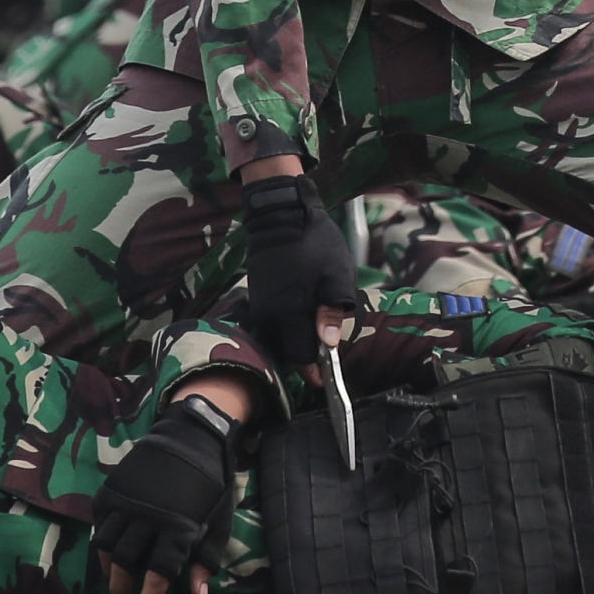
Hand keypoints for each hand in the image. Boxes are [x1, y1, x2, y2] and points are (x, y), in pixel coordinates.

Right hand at [95, 390, 239, 593]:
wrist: (190, 438)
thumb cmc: (210, 485)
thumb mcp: (218, 523)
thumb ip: (206, 560)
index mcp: (178, 530)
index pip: (158, 575)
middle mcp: (148, 519)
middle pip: (126, 564)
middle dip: (123, 588)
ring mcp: (127, 503)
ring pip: (107, 546)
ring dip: (109, 568)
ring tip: (115, 578)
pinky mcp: (112, 490)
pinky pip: (99, 523)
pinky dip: (102, 540)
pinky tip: (109, 549)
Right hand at [241, 174, 359, 372]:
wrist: (281, 213)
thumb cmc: (314, 243)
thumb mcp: (336, 276)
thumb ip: (331, 312)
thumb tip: (329, 344)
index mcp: (289, 313)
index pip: (299, 358)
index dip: (314, 372)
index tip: (325, 380)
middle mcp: (269, 314)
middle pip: (287, 351)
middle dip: (306, 356)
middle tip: (325, 353)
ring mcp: (260, 304)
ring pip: (279, 336)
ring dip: (297, 338)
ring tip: (316, 330)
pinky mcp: (256, 294)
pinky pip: (273, 320)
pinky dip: (288, 322)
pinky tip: (302, 311)